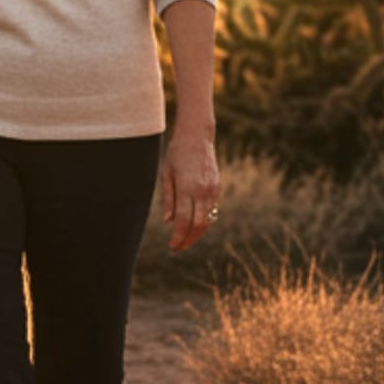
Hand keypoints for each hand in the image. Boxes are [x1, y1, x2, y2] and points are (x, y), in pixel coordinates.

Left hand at [161, 125, 220, 251]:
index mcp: (187, 187)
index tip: (173, 246)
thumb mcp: (166, 173)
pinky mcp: (217, 188)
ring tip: (185, 239)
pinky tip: (193, 224)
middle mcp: (202, 191)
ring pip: (207, 219)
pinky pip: (211, 210)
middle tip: (178, 247)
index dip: (178, 237)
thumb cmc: (177, 153)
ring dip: (197, 233)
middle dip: (188, 239)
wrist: (197, 137)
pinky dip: (203, 220)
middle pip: (198, 225)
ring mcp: (212, 190)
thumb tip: (168, 221)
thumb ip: (168, 198)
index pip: (184, 220)